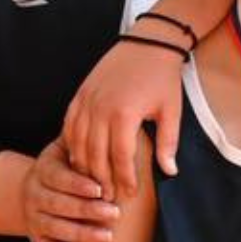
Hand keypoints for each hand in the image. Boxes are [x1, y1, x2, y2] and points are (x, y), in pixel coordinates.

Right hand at [26, 139, 118, 241]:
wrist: (34, 186)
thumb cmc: (64, 165)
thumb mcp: (68, 148)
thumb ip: (86, 141)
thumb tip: (117, 129)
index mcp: (43, 169)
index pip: (57, 177)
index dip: (77, 184)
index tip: (99, 188)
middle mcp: (34, 193)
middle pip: (58, 204)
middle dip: (86, 210)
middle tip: (114, 213)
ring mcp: (32, 216)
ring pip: (54, 227)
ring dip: (80, 234)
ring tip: (106, 237)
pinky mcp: (35, 236)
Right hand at [63, 37, 187, 197]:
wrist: (148, 42)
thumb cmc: (163, 77)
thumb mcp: (171, 111)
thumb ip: (168, 143)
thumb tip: (169, 172)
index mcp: (124, 114)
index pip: (120, 157)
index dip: (123, 178)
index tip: (128, 194)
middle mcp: (100, 109)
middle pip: (95, 155)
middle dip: (101, 180)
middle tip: (107, 199)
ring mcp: (87, 100)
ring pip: (78, 142)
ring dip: (83, 166)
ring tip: (92, 185)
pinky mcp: (80, 94)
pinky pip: (69, 125)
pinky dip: (71, 145)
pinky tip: (77, 159)